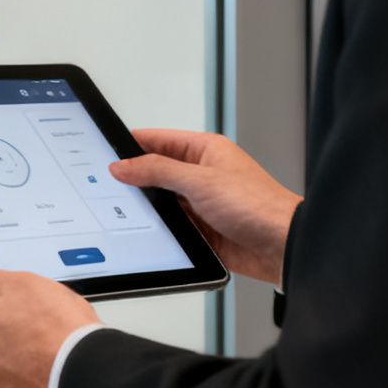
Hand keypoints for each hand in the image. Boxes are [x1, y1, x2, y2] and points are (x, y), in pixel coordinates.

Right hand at [108, 129, 300, 286]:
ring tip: (126, 211)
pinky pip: (171, 226)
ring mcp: (200, 203)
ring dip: (148, 208)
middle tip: (107, 185)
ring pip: (160, 202)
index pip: (156, 140)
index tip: (103, 151)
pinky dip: (159, 230)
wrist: (284, 248)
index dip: (129, 144)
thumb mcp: (200, 181)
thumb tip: (123, 165)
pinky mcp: (201, 229)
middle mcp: (201, 174)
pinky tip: (148, 232)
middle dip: (134, 179)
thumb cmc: (260, 206)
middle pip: (154, 172)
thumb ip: (157, 170)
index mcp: (204, 150)